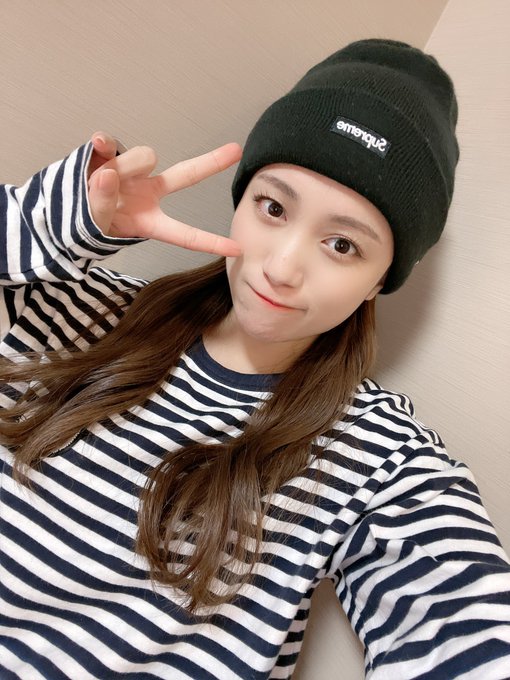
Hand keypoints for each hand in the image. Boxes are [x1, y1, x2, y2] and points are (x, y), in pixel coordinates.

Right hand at [87, 131, 242, 256]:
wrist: (56, 209)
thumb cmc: (81, 224)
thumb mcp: (91, 226)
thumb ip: (100, 203)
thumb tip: (107, 174)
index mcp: (150, 221)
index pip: (184, 233)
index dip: (210, 243)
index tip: (239, 249)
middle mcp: (147, 192)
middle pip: (185, 175)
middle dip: (211, 162)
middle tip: (236, 150)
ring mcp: (132, 171)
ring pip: (140, 158)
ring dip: (121, 168)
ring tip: (96, 182)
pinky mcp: (111, 152)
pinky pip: (111, 142)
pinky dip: (102, 145)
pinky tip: (95, 148)